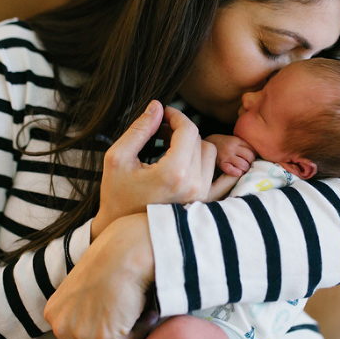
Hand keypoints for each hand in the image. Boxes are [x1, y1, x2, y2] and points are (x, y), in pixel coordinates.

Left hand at [44, 214, 156, 338]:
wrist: (127, 249)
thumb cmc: (114, 258)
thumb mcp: (86, 287)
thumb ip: (84, 311)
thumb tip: (100, 332)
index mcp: (54, 314)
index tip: (117, 330)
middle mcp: (60, 327)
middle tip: (131, 330)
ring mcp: (80, 333)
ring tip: (137, 312)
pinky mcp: (103, 336)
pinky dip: (140, 331)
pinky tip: (143, 309)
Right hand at [91, 100, 216, 238]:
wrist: (122, 232)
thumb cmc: (116, 196)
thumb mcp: (117, 158)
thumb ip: (139, 129)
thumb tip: (157, 106)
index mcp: (174, 173)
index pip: (188, 130)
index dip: (176, 115)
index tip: (162, 114)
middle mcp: (194, 185)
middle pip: (200, 140)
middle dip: (181, 130)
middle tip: (160, 131)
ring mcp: (203, 196)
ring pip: (211, 154)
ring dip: (193, 146)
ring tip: (171, 149)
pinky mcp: (206, 203)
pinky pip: (223, 176)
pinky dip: (214, 164)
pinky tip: (195, 162)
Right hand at [205, 134, 255, 176]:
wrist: (209, 142)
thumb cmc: (225, 143)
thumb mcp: (235, 140)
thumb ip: (244, 145)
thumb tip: (257, 154)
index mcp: (237, 140)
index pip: (252, 150)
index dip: (254, 156)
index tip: (251, 159)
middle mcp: (232, 147)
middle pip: (249, 157)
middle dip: (251, 163)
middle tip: (248, 165)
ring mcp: (226, 155)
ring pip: (243, 164)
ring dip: (245, 169)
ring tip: (243, 169)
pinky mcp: (221, 163)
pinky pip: (232, 170)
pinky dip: (237, 173)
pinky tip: (238, 172)